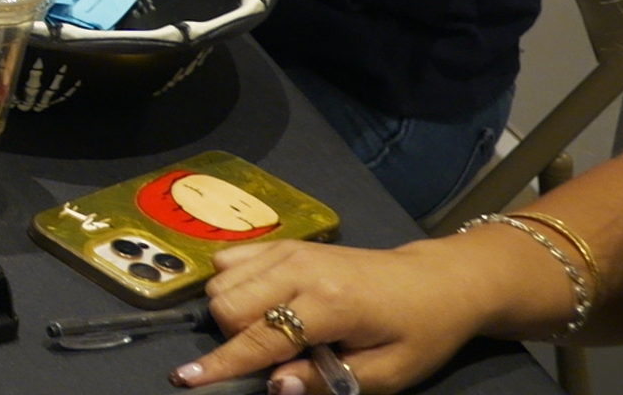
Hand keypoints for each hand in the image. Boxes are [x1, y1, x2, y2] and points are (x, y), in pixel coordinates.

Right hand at [181, 238, 502, 394]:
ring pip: (222, 283)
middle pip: (228, 305)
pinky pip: (230, 261)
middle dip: (237, 340)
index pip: (261, 338)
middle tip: (277, 356)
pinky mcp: (284, 243)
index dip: (222, 365)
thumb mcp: (387, 374)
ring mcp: (288, 250)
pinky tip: (263, 302)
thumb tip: (275, 386)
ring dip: (234, 315)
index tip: (185, 379)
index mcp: (330, 304)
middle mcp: (300, 269)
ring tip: (275, 330)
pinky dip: (232, 285)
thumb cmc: (417, 334)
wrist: (436, 282)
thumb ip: (328, 381)